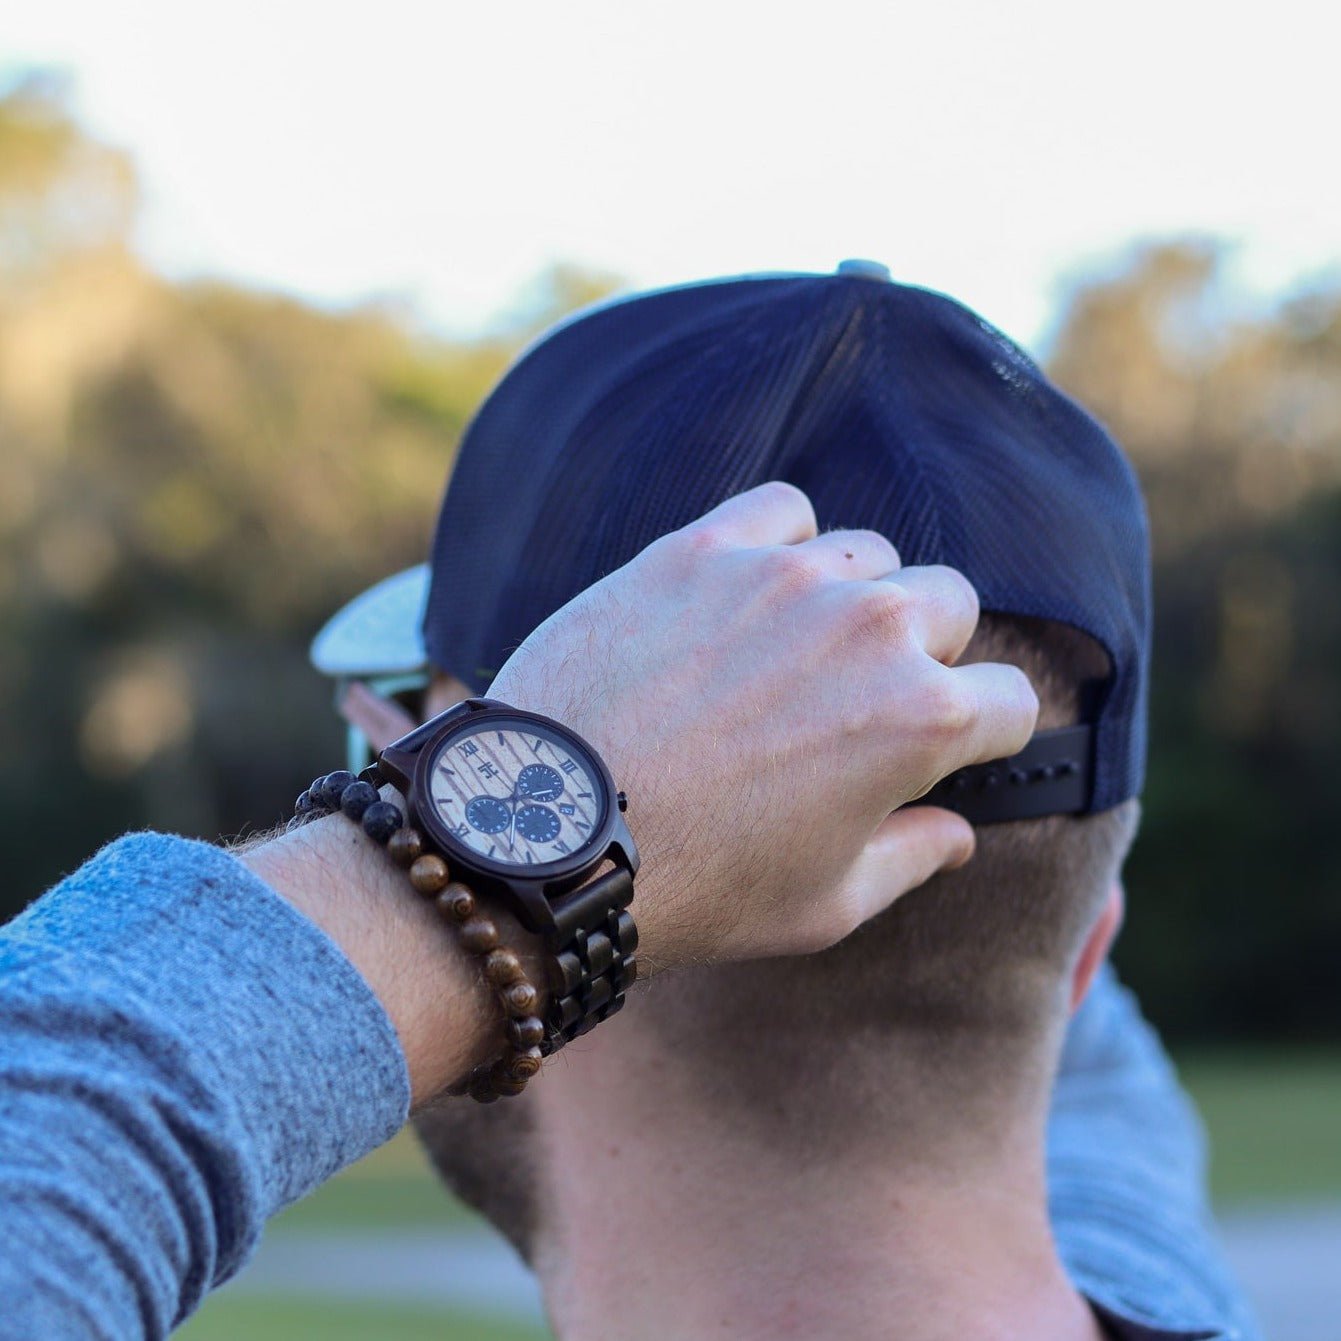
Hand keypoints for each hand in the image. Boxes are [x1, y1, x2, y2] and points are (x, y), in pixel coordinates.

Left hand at [486, 482, 1038, 972]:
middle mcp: (871, 630)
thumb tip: (958, 835)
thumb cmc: (695, 886)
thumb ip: (910, 859)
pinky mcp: (704, 548)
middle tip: (861, 698)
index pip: (1011, 700)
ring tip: (795, 649)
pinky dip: (782, 541)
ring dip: (854, 597)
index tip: (945, 747)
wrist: (547, 834)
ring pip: (870, 555)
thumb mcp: (824, 905)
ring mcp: (785, 578)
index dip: (984, 731)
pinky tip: (749, 588)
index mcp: (920, 721)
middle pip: (950, 605)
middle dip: (927, 651)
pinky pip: (783, 511)